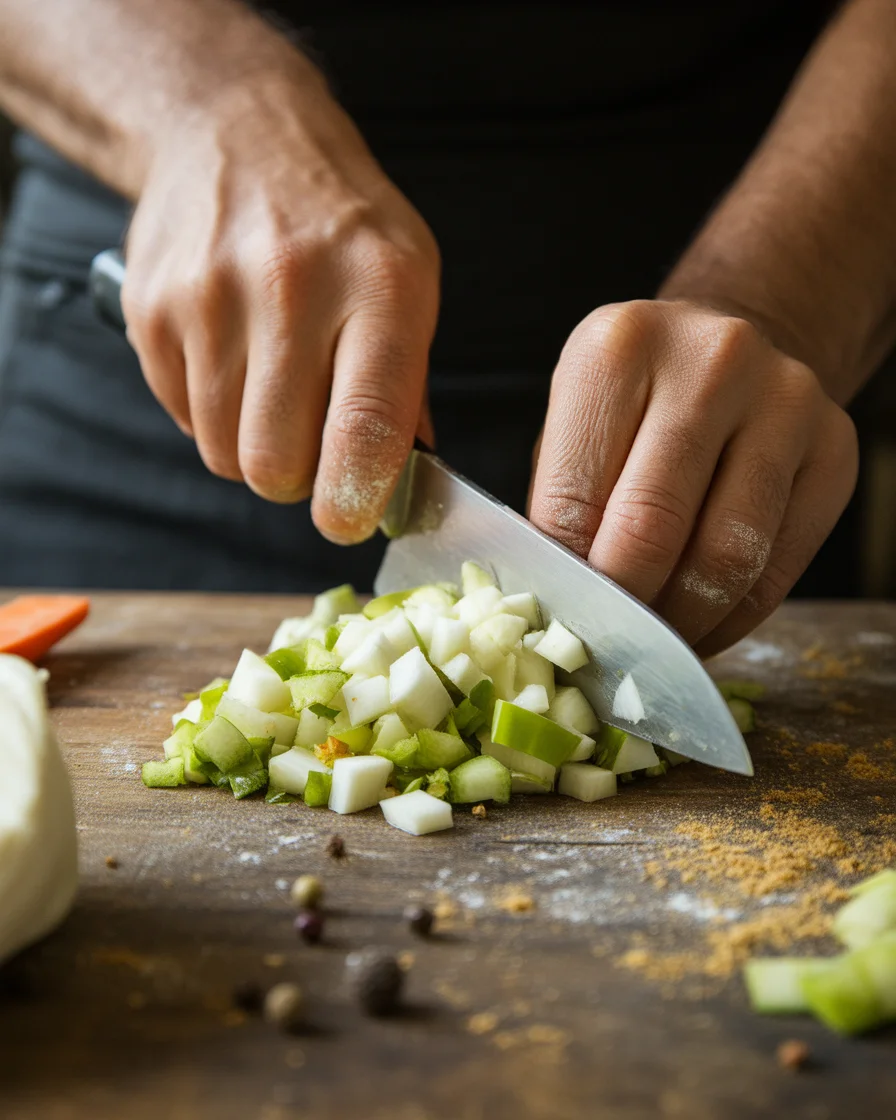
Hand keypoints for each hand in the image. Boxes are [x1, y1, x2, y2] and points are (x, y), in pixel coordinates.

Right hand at [122, 63, 438, 543]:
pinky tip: (233, 359)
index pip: (365, 423)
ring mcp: (210, 297)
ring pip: (224, 453)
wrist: (238, 135)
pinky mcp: (152, 309)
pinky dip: (211, 413)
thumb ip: (407, 387)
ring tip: (273, 389)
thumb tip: (400, 487)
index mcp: (380, 287)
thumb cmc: (341, 225)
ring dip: (252, 447)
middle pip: (276, 461)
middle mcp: (291, 288)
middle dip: (297, 480)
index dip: (354, 496)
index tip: (348, 520)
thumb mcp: (409, 282)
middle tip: (312, 448)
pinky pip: (182, 418)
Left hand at [528, 299, 858, 655]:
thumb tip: (556, 614)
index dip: (567, 583)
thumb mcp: (575, 427)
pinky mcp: (835, 450)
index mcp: (618, 349)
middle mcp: (711, 362)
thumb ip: (560, 511)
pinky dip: (733, 620)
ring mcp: (785, 401)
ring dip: (683, 623)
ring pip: (727, 559)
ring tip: (655, 645)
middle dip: (625, 608)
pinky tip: (703, 627)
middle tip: (607, 648)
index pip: (574, 503)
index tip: (562, 625)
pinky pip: (778, 571)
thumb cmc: (632, 405)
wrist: (726, 350)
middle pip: (653, 531)